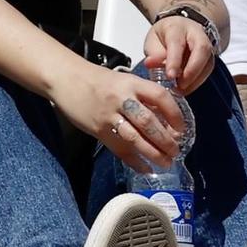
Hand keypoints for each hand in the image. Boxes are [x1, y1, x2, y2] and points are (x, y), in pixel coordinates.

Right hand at [59, 61, 185, 172]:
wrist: (66, 78)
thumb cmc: (96, 79)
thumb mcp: (123, 80)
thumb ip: (141, 96)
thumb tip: (164, 117)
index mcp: (132, 83)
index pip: (160, 97)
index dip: (175, 115)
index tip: (181, 128)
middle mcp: (122, 98)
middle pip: (149, 122)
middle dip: (166, 140)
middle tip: (176, 151)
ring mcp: (109, 115)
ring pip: (135, 138)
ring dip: (153, 153)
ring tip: (165, 162)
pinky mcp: (98, 129)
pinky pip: (119, 148)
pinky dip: (133, 160)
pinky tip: (144, 168)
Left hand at [143, 15, 215, 94]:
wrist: (180, 28)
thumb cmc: (165, 36)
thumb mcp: (153, 41)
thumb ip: (154, 54)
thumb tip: (151, 64)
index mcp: (176, 27)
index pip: (177, 43)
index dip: (175, 60)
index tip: (170, 75)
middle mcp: (195, 33)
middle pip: (201, 49)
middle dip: (192, 70)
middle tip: (180, 85)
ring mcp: (206, 44)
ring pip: (208, 62)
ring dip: (195, 79)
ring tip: (180, 88)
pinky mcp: (210, 57)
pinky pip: (207, 70)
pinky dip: (197, 81)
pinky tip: (186, 87)